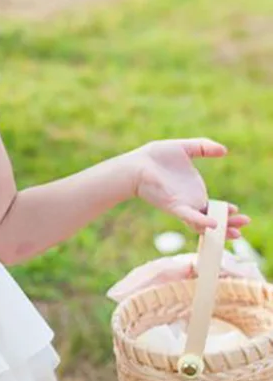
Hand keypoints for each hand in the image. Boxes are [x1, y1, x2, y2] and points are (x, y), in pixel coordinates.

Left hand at [132, 139, 249, 235]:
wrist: (136, 164)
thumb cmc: (156, 157)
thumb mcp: (185, 149)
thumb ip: (204, 148)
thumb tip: (224, 150)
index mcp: (194, 192)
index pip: (214, 207)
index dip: (227, 212)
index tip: (238, 212)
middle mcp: (190, 202)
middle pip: (213, 218)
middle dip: (229, 225)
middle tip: (244, 225)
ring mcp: (183, 206)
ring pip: (204, 223)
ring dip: (221, 228)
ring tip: (235, 233)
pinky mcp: (174, 206)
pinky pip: (189, 217)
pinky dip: (201, 221)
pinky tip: (214, 225)